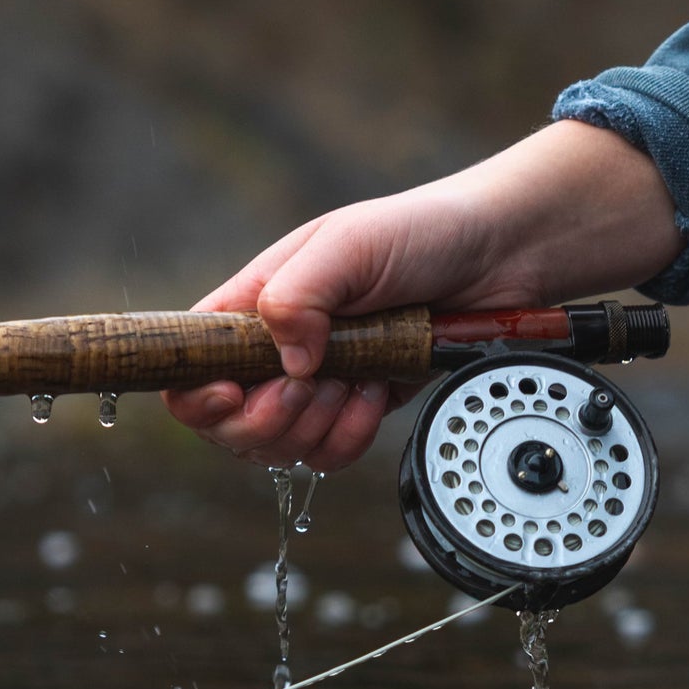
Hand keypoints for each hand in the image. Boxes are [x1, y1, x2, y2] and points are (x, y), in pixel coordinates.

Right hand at [162, 122, 680, 470]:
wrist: (499, 259)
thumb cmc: (422, 233)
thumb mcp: (352, 243)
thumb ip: (300, 294)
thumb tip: (286, 358)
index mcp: (256, 302)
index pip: (188, 362)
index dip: (199, 391)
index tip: (236, 389)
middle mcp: (278, 347)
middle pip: (229, 423)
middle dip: (274, 414)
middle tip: (322, 378)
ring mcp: (319, 383)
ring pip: (280, 447)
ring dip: (321, 422)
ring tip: (361, 372)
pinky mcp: (359, 408)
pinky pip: (329, 455)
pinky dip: (354, 434)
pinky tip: (382, 390)